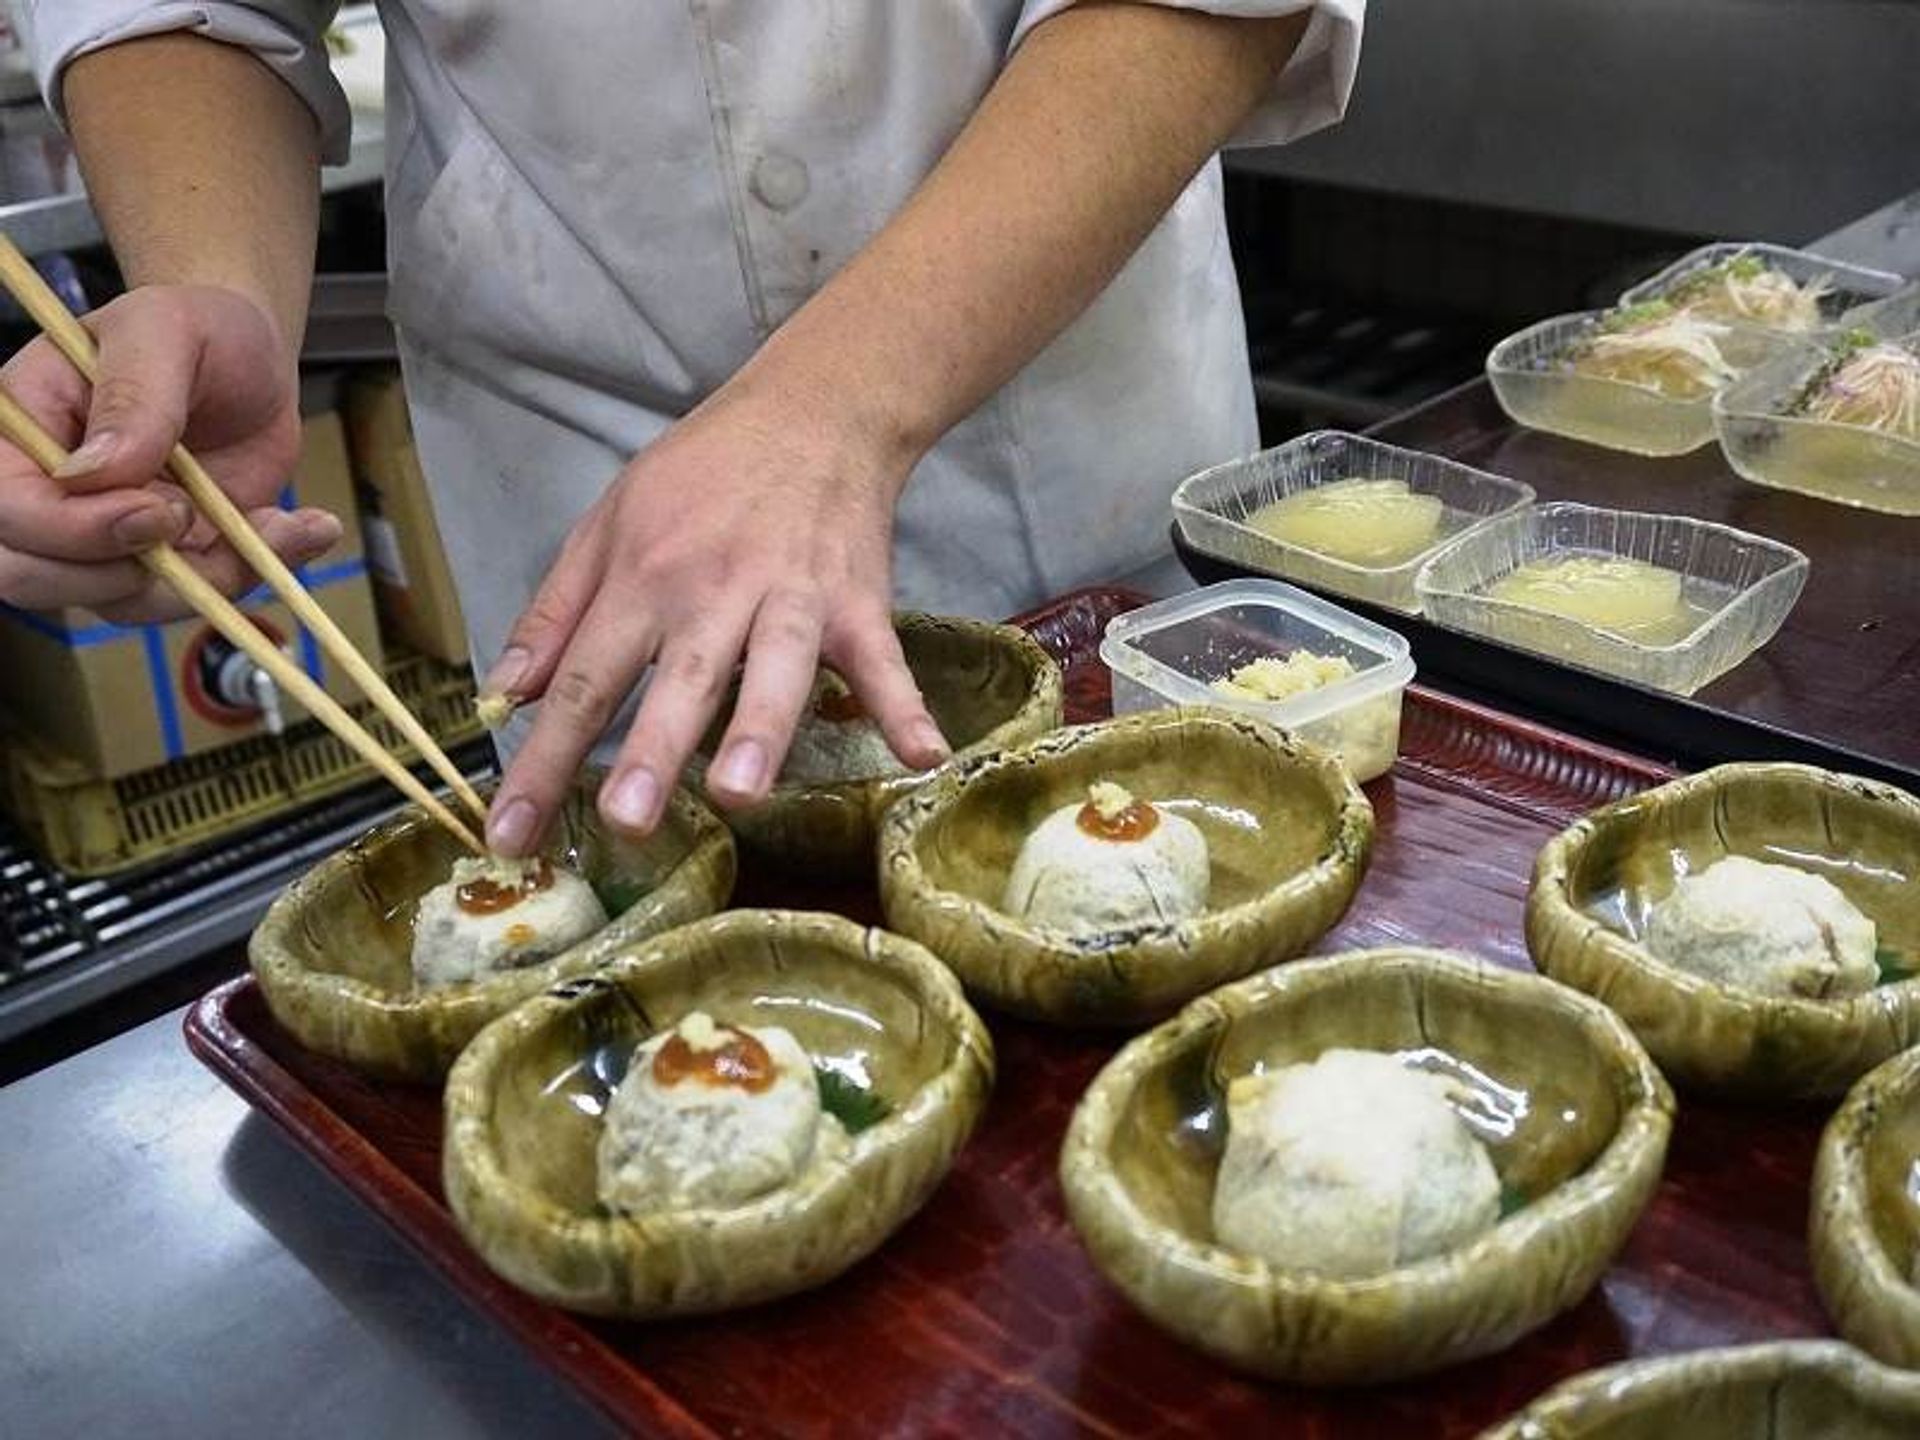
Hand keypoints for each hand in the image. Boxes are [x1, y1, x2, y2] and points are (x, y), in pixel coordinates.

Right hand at [0, 284, 341, 622]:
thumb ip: (133, 396)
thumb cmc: (195, 330)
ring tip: (276, 520)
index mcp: (18, 432)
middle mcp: (47, 495)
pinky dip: (255, 575)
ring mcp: (104, 537)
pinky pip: (197, 597)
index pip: (6, 508)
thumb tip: (94, 473)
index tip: (156, 508)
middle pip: (32, 579)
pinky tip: (302, 529)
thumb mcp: (166, 332)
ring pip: (123, 603)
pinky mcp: (166, 560)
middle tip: (192, 517)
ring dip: (208, 578)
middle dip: (122, 571)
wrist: (249, 362)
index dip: (71, 529)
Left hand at [483, 380, 951, 854]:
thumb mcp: (607, 522)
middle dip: (652, 752)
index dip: (545, 761)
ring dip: (759, 730)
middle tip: (626, 822)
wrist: (813, 410)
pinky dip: (904, 706)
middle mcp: (714, 591)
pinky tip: (922, 756)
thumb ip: (557, 612)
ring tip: (739, 793)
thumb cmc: (702, 473)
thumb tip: (504, 696)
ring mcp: (794, 599)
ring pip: (776, 670)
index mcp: (643, 578)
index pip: (584, 680)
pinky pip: (883, 662)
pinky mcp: (860, 603)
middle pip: (680, 680)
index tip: (511, 835)